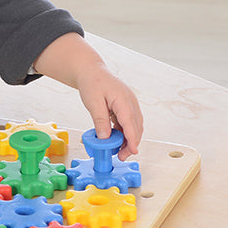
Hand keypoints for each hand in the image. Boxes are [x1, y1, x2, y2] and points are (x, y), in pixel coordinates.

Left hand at [32, 33, 142, 159]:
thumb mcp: (93, 102)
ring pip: (134, 126)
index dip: (133, 139)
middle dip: (131, 143)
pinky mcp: (126, 106)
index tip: (133, 151)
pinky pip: (128, 122)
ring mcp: (130, 104)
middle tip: (122, 156)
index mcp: (123, 100)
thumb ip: (100, 120)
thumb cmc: (92, 83)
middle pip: (136, 127)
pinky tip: (117, 140)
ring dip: (129, 139)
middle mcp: (130, 102)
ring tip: (120, 151)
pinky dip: (125, 132)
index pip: (131, 123)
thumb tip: (105, 137)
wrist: (91, 71)